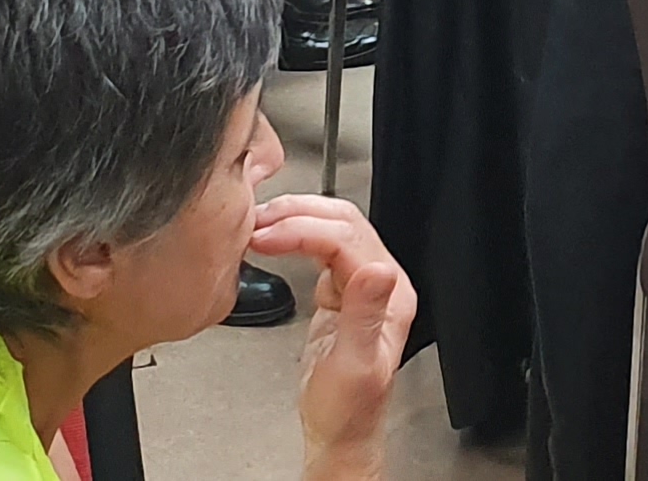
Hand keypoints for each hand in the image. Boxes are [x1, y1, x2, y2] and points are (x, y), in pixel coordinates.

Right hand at [251, 194, 413, 479]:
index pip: (348, 239)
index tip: (267, 235)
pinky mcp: (336, 293)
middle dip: (298, 214)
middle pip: (342, 222)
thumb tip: (377, 269)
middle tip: (257, 222)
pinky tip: (272, 241)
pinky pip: (318, 249)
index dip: (304, 230)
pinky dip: (293, 238)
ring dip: (294, 220)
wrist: (339, 433)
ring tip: (258, 226)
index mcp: (390, 294)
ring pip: (330, 229)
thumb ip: (365, 314)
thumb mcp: (355, 365)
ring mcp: (358, 286)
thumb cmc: (349, 410)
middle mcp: (379, 283)